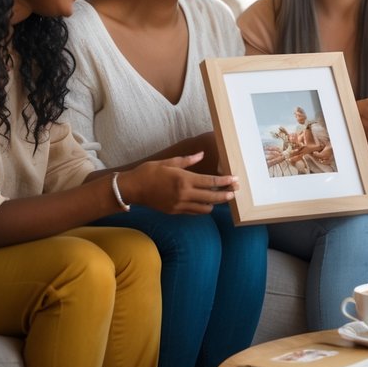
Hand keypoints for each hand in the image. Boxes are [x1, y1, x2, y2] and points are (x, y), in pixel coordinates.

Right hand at [120, 152, 236, 214]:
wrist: (132, 189)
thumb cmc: (149, 172)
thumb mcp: (168, 162)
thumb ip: (187, 160)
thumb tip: (201, 154)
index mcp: (183, 179)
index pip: (210, 182)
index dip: (225, 181)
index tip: (235, 180)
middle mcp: (184, 194)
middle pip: (212, 197)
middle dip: (225, 195)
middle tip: (235, 192)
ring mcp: (179, 205)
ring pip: (204, 208)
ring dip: (215, 203)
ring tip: (222, 197)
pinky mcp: (175, 211)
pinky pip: (194, 212)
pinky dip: (202, 208)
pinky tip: (206, 202)